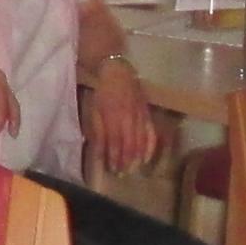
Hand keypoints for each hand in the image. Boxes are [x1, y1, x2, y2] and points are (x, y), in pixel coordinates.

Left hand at [87, 56, 159, 173]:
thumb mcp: (94, 111)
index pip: (115, 143)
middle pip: (129, 145)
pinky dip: (150, 146)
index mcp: (113, 117)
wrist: (117, 71)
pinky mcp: (147, 113)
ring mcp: (140, 116)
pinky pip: (151, 132)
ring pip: (140, 141)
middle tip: (122, 173)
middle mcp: (128, 118)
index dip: (114, 158)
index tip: (112, 170)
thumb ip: (98, 132)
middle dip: (126, 161)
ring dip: (137, 157)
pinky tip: (147, 157)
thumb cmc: (102, 92)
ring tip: (133, 169)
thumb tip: (100, 152)